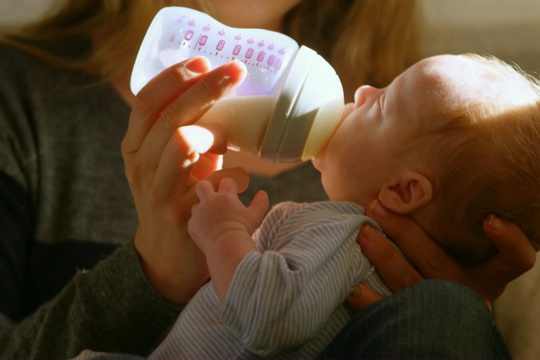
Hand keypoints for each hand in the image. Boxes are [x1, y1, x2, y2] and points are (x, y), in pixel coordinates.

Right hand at [121, 57, 248, 304]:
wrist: (167, 255)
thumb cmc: (177, 195)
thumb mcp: (174, 160)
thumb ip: (190, 132)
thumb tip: (223, 97)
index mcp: (135, 145)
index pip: (146, 100)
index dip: (174, 77)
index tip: (203, 60)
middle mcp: (140, 163)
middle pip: (169, 115)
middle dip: (205, 88)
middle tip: (235, 70)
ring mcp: (156, 189)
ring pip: (181, 142)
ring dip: (216, 129)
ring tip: (235, 130)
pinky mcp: (178, 212)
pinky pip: (212, 181)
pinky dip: (234, 175)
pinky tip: (243, 181)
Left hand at [188, 178, 267, 301]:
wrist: (226, 247)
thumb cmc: (243, 231)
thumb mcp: (255, 217)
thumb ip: (260, 203)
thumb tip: (263, 193)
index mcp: (226, 196)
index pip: (226, 181)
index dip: (230, 187)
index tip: (233, 194)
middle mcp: (210, 201)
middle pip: (203, 185)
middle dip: (208, 189)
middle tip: (214, 198)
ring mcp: (199, 212)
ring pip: (196, 204)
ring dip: (203, 209)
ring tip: (212, 219)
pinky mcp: (193, 224)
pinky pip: (194, 221)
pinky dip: (199, 225)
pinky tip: (208, 232)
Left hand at [348, 200, 535, 310]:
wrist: (439, 328)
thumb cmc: (452, 267)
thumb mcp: (469, 249)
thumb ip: (466, 217)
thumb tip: (457, 150)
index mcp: (488, 275)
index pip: (516, 261)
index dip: (510, 242)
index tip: (489, 219)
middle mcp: (467, 293)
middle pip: (440, 262)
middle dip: (406, 232)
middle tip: (379, 204)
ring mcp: (441, 311)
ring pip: (411, 283)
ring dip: (384, 255)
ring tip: (363, 232)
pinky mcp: (412, 326)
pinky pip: (386, 312)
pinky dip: (366, 297)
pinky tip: (350, 282)